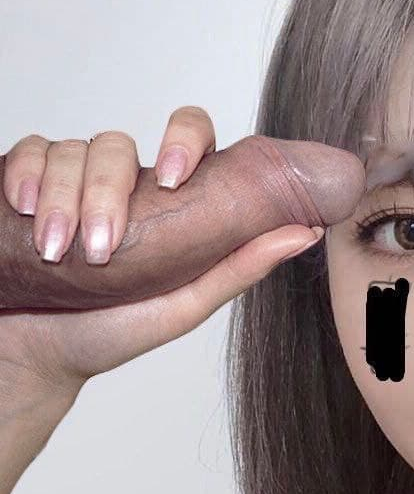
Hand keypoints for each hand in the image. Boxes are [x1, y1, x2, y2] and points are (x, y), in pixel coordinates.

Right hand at [0, 106, 364, 391]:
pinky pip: (28, 152)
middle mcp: (121, 185)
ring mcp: (71, 183)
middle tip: (103, 246)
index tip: (175, 178)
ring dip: (64, 198)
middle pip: (117, 146)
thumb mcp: (185, 304)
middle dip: (107, 191)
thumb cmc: (111, 332)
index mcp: (166, 204)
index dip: (184, 139)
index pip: (188, 137)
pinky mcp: (25, 183)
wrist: (38, 356)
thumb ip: (241, 267)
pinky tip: (24, 212)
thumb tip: (305, 233)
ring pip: (72, 151)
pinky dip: (26, 177)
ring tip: (58, 252)